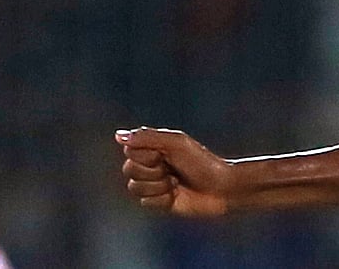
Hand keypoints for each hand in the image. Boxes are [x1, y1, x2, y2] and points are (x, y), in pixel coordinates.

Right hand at [116, 127, 232, 216]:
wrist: (220, 188)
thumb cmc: (202, 162)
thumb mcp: (176, 143)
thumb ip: (147, 137)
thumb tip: (118, 135)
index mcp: (153, 148)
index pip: (130, 151)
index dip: (147, 155)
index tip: (166, 155)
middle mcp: (150, 165)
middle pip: (128, 170)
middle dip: (152, 171)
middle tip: (173, 170)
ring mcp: (153, 184)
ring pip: (135, 188)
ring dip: (159, 186)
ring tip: (176, 183)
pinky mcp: (158, 202)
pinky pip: (145, 203)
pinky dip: (163, 199)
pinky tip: (177, 195)